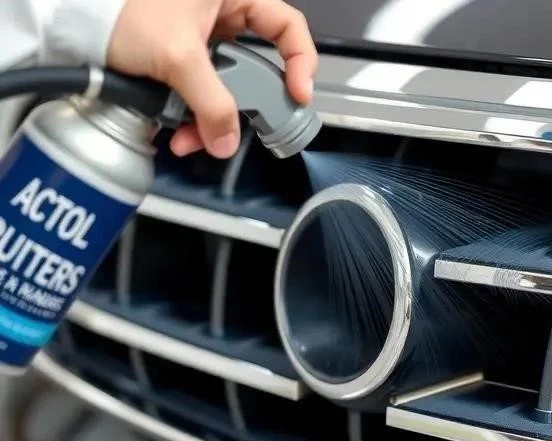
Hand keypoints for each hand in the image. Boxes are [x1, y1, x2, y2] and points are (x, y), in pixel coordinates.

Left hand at [107, 0, 316, 157]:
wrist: (72, 23)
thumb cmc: (119, 11)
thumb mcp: (178, 56)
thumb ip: (211, 102)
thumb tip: (228, 140)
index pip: (288, 27)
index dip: (301, 62)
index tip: (298, 95)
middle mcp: (222, 15)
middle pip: (256, 67)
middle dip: (245, 105)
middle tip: (245, 127)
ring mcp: (202, 40)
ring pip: (227, 88)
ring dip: (212, 119)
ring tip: (193, 138)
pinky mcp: (182, 62)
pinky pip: (201, 95)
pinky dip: (193, 116)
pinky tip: (178, 131)